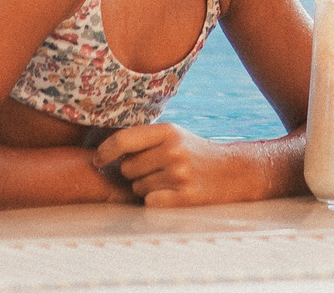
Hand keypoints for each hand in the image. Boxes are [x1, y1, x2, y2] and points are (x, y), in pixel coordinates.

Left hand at [94, 123, 251, 207]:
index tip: (98, 160)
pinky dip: (156, 201)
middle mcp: (173, 151)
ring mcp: (180, 174)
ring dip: (147, 188)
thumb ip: (144, 140)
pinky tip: (172, 194)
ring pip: (138, 188)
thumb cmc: (196, 154)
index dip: (105, 151)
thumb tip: (104, 150)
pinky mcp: (185, 197)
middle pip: (127, 169)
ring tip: (169, 182)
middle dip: (135, 173)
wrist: (235, 172)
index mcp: (169, 131)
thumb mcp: (175, 136)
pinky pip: (150, 202)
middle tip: (156, 171)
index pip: (124, 140)